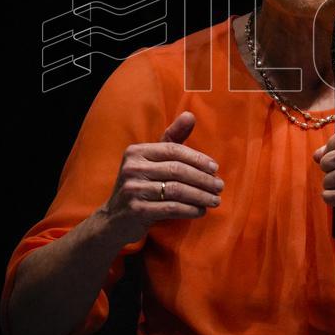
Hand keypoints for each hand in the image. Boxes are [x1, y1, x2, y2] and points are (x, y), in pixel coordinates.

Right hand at [101, 111, 223, 244]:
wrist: (115, 219)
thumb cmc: (141, 185)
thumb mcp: (152, 160)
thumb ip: (172, 138)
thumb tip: (190, 115)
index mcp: (136, 152)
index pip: (174, 150)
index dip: (197, 159)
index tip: (215, 168)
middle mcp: (132, 168)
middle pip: (177, 170)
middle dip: (203, 179)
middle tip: (219, 186)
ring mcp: (132, 190)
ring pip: (176, 190)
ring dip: (200, 196)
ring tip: (215, 200)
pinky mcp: (136, 210)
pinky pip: (171, 208)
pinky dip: (190, 209)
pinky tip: (201, 211)